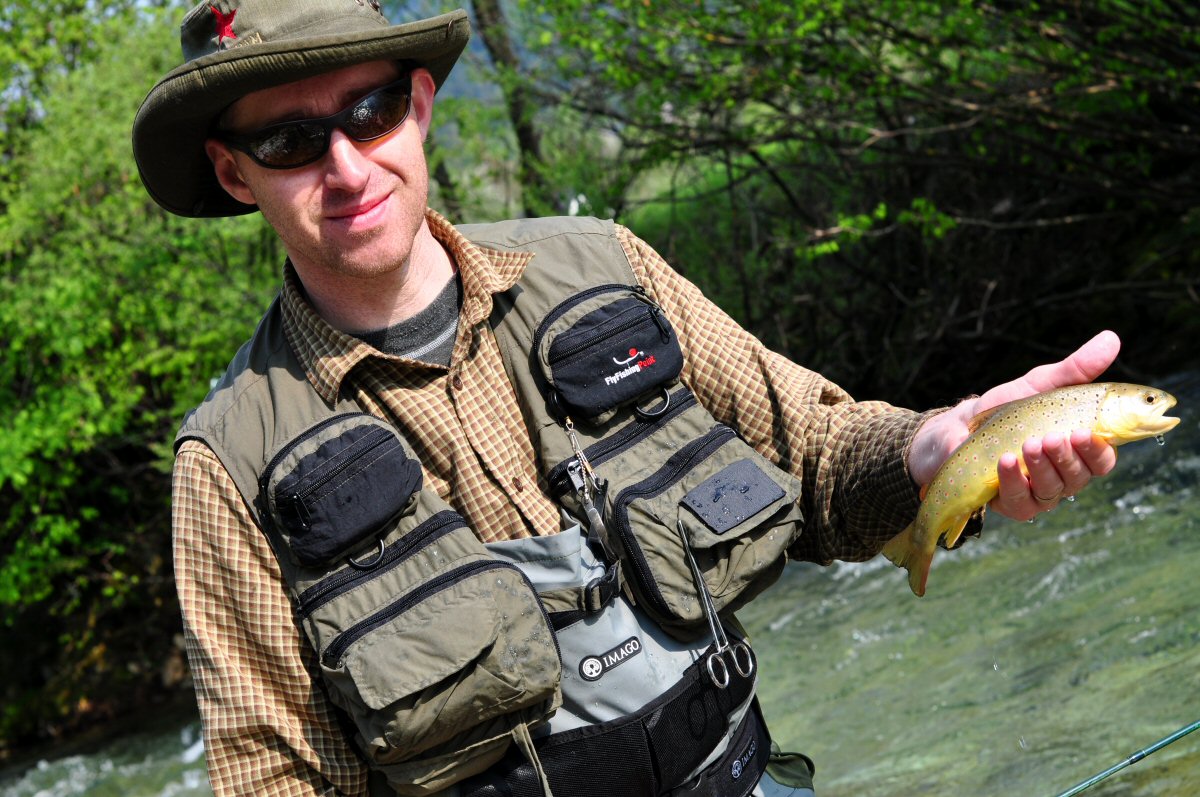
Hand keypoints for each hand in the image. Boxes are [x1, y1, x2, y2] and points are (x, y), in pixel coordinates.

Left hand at [909, 330, 1121, 519]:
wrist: (954, 429)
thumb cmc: (1004, 411)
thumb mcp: (1038, 385)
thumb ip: (1074, 369)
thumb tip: (1111, 338)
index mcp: (1076, 450)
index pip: (1102, 459)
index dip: (1099, 450)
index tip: (1087, 431)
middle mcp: (1062, 476)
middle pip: (1080, 477)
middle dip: (1068, 458)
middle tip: (1053, 437)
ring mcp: (1036, 492)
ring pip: (1051, 490)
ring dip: (1043, 468)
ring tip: (1029, 444)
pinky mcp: (1010, 503)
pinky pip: (1019, 500)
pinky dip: (1013, 481)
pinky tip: (1006, 460)